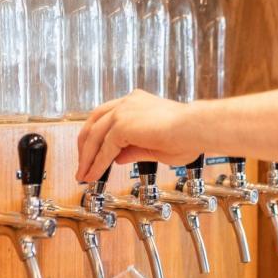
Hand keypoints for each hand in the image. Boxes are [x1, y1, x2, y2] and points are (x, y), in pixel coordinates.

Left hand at [75, 90, 202, 181]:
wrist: (196, 130)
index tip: (92, 155)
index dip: (97, 138)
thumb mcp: (155, 146)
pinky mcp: (122, 125)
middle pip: (94, 122)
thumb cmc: (187, 136)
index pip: (107, 117)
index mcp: (137, 102)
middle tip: (82, 165)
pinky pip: (103, 148)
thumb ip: (133, 149)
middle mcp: (128, 102)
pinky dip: (97, 164)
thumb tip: (117, 157)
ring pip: (94, 136)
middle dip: (85, 146)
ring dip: (87, 158)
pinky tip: (94, 175)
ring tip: (84, 175)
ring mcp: (123, 111)